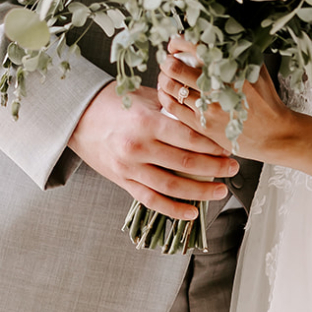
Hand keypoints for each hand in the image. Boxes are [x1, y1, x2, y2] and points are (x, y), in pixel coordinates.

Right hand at [68, 82, 238, 220]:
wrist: (78, 117)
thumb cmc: (115, 102)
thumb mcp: (147, 98)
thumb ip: (173, 110)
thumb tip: (206, 119)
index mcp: (147, 123)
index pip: (190, 138)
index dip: (214, 146)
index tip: (231, 147)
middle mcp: (138, 147)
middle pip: (186, 164)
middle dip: (215, 168)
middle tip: (233, 168)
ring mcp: (129, 168)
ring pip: (172, 186)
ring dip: (201, 192)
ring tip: (221, 191)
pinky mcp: (122, 181)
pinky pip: (151, 200)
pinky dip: (173, 209)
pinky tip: (192, 212)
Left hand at [157, 38, 291, 161]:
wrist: (274, 135)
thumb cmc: (266, 101)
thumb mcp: (257, 69)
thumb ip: (238, 52)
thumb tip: (219, 35)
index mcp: (230, 69)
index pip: (193, 47)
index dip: (178, 42)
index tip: (176, 45)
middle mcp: (217, 87)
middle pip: (175, 66)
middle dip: (167, 61)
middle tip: (168, 61)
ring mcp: (208, 108)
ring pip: (171, 87)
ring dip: (164, 78)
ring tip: (167, 76)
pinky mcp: (202, 125)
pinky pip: (173, 107)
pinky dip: (166, 95)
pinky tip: (169, 92)